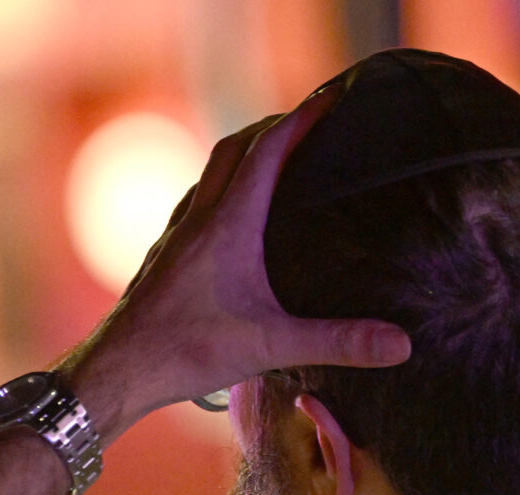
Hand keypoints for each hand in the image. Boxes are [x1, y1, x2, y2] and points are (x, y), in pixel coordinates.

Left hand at [62, 88, 411, 433]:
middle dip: (274, 127)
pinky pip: (195, 206)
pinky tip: (230, 218)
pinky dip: (220, 192)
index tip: (330, 99)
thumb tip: (400, 344)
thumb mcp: (273, 346)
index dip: (302, 120)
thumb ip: (339, 342)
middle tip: (308, 123)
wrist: (118, 370)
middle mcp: (199, 219)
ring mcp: (177, 236)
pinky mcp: (165, 259)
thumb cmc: (186, 352)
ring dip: (243, 155)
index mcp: (228, 223)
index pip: (268, 150)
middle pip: (236, 148)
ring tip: (274, 160)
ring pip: (211, 174)